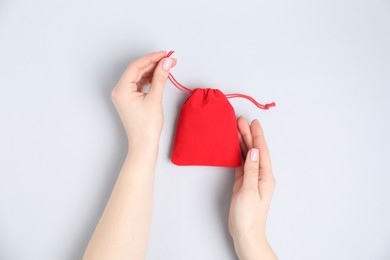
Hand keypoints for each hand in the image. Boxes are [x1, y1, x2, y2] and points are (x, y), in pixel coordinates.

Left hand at [111, 51, 176, 149]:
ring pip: (138, 76)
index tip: (165, 54)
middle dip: (153, 63)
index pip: (136, 66)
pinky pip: (139, 83)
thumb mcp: (155, 99)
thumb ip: (160, 78)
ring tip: (167, 67)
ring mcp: (124, 95)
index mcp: (121, 90)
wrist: (144, 144)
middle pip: (137, 70)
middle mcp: (120, 91)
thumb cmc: (146, 127)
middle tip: (169, 60)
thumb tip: (166, 62)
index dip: (151, 58)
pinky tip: (159, 76)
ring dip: (152, 70)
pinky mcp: (130, 99)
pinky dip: (149, 79)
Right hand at [228, 117, 276, 259]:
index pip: (261, 152)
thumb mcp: (249, 191)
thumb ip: (251, 170)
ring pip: (248, 156)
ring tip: (237, 129)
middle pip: (254, 151)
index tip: (253, 123)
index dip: (257, 136)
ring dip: (243, 142)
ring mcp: (252, 179)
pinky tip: (235, 147)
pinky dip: (238, 154)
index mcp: (265, 177)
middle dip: (248, 135)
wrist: (246, 233)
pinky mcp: (243, 183)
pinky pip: (241, 164)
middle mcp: (260, 175)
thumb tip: (254, 151)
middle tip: (241, 121)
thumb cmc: (249, 216)